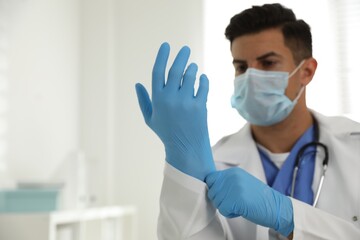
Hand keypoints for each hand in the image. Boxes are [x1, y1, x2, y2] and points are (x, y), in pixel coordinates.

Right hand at [135, 42, 215, 180]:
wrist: (186, 148)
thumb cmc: (166, 132)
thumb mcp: (150, 118)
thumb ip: (143, 100)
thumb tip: (137, 84)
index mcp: (157, 100)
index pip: (158, 72)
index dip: (162, 56)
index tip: (166, 45)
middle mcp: (171, 99)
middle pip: (176, 70)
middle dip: (181, 56)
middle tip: (185, 49)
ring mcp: (186, 102)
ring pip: (190, 76)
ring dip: (192, 68)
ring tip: (192, 67)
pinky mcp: (200, 106)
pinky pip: (203, 85)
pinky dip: (203, 79)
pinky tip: (202, 77)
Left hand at [206, 168, 293, 236]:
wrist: (275, 206)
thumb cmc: (259, 197)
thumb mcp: (242, 182)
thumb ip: (227, 181)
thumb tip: (211, 186)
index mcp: (233, 172)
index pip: (211, 178)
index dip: (214, 189)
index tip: (222, 194)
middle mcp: (232, 177)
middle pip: (212, 192)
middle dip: (221, 200)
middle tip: (234, 201)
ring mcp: (234, 187)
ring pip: (217, 202)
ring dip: (226, 207)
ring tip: (240, 205)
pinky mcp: (236, 200)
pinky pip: (223, 210)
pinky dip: (230, 214)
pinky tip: (241, 210)